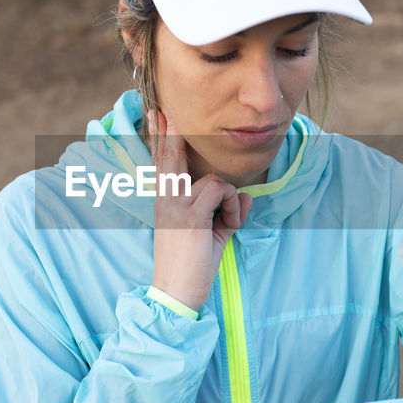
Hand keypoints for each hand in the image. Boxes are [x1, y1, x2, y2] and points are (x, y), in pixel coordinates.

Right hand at [148, 109, 251, 309]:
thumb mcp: (211, 232)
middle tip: (162, 110)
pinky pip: (221, 192)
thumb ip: (223, 211)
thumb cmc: (194, 265)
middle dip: (170, 133)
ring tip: (226, 223)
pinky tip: (228, 227)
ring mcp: (175, 205)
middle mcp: (166, 199)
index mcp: (165, 202)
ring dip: (228, 201)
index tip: (158, 116)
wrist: (177, 293)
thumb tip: (243, 195)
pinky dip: (233, 209)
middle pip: (170, 157)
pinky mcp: (189, 215)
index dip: (162, 140)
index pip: (163, 165)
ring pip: (213, 179)